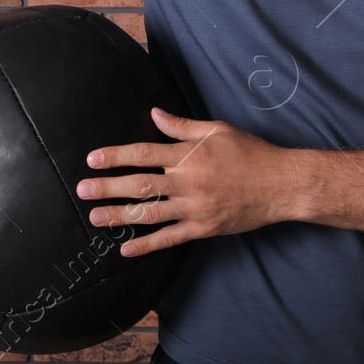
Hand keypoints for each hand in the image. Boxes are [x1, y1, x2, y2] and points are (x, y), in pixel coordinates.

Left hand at [74, 107, 298, 256]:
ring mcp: (195, 208)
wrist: (281, 184)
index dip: (115, 156)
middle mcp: (188, 182)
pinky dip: (147, 245)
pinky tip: (125, 249)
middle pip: (140, 185)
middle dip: (107, 188)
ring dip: (119, 216)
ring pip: (149, 214)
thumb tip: (153, 114)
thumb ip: (182, 125)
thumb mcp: (217, 130)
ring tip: (94, 217)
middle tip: (82, 190)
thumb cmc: (250, 152)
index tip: (92, 160)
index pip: (143, 154)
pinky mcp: (204, 228)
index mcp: (189, 155)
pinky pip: (170, 239)